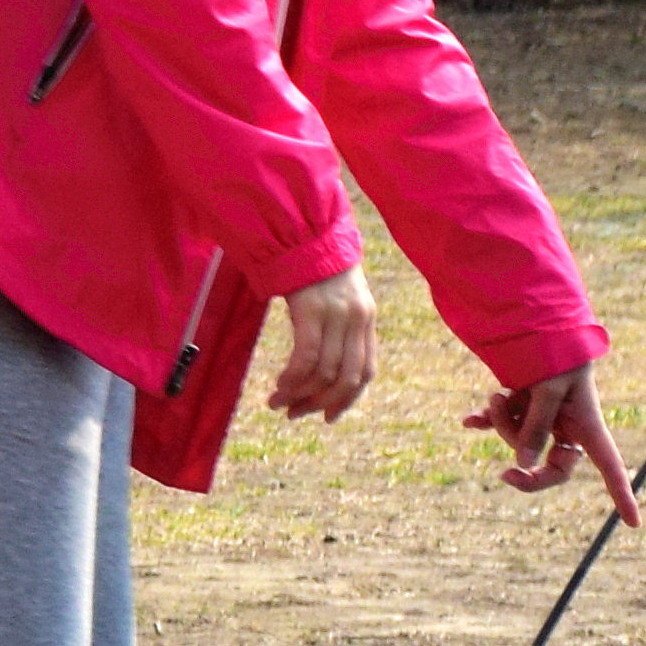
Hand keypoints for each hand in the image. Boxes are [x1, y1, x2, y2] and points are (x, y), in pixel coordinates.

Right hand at [269, 267, 377, 421]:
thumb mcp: (334, 297)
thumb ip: (335, 327)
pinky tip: (280, 387)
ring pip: (325, 372)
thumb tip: (320, 367)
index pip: (366, 371)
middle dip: (321, 403)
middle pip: (347, 378)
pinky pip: (307, 357)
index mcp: (366, 319)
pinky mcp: (312, 309)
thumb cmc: (312, 264)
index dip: (348, 399)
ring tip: (279, 404)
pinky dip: (294, 379)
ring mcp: (336, 314)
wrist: (303, 229)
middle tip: (297, 415)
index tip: (328, 416)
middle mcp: (357, 319)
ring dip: (301, 395)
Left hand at [468, 360, 642, 526]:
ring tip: (495, 396)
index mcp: (586, 423)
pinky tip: (468, 422)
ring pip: (520, 440)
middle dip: (525, 464)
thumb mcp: (546, 387)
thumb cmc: (553, 349)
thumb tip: (521, 465)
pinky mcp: (522, 402)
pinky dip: (486, 419)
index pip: (610, 465)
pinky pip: (503, 421)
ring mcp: (544, 415)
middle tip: (504, 474)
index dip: (621, 494)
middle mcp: (568, 424)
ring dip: (503, 423)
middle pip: (551, 464)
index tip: (634, 523)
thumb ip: (534, 426)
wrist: (534, 317)